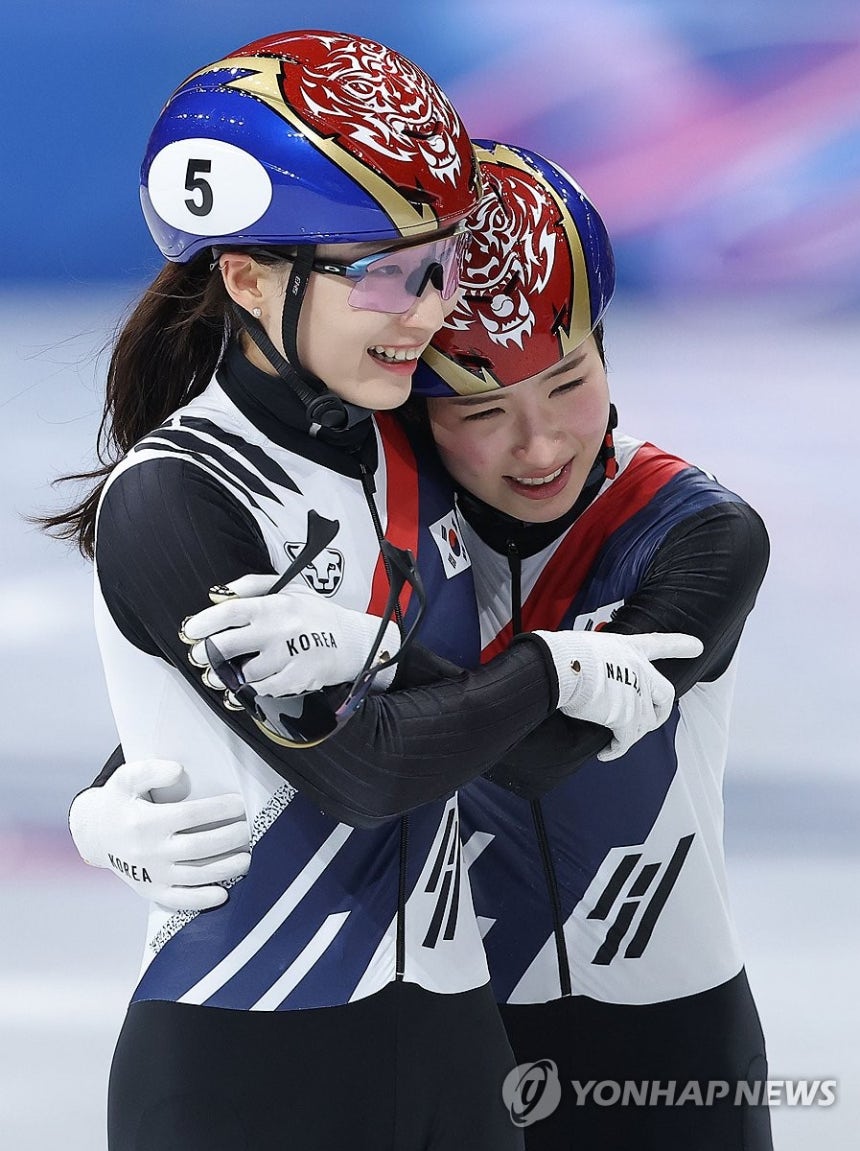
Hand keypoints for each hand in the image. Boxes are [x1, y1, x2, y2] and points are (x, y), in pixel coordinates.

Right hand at [68, 759, 250, 910]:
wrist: (94, 835)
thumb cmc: (118, 802)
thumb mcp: (125, 779)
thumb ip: (150, 771)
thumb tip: (178, 771)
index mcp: (145, 822)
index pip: (191, 815)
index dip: (219, 809)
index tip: (240, 803)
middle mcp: (149, 851)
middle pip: (199, 846)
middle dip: (230, 837)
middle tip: (250, 828)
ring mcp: (150, 874)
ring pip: (194, 875)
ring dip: (225, 868)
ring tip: (248, 858)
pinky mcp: (149, 890)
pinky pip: (178, 899)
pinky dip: (201, 900)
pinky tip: (224, 893)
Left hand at [180, 574, 399, 695]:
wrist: (354, 641)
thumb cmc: (318, 614)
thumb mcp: (290, 588)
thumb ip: (253, 585)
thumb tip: (219, 593)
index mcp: (274, 605)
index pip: (230, 612)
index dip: (204, 623)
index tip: (190, 632)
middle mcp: (279, 629)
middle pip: (228, 646)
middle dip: (207, 655)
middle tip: (200, 658)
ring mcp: (289, 656)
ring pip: (244, 673)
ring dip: (230, 677)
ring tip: (226, 675)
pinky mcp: (298, 679)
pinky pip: (264, 690)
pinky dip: (254, 689)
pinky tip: (252, 685)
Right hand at [530, 630, 703, 759]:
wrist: (563, 666)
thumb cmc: (567, 655)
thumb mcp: (590, 648)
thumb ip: (601, 663)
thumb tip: (590, 683)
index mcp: (629, 649)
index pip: (659, 644)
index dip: (679, 645)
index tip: (698, 647)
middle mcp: (640, 671)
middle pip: (665, 696)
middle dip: (661, 713)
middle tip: (650, 724)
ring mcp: (637, 694)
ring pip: (644, 723)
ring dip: (628, 734)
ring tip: (612, 738)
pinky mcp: (626, 717)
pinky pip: (626, 741)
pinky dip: (616, 750)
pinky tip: (606, 753)